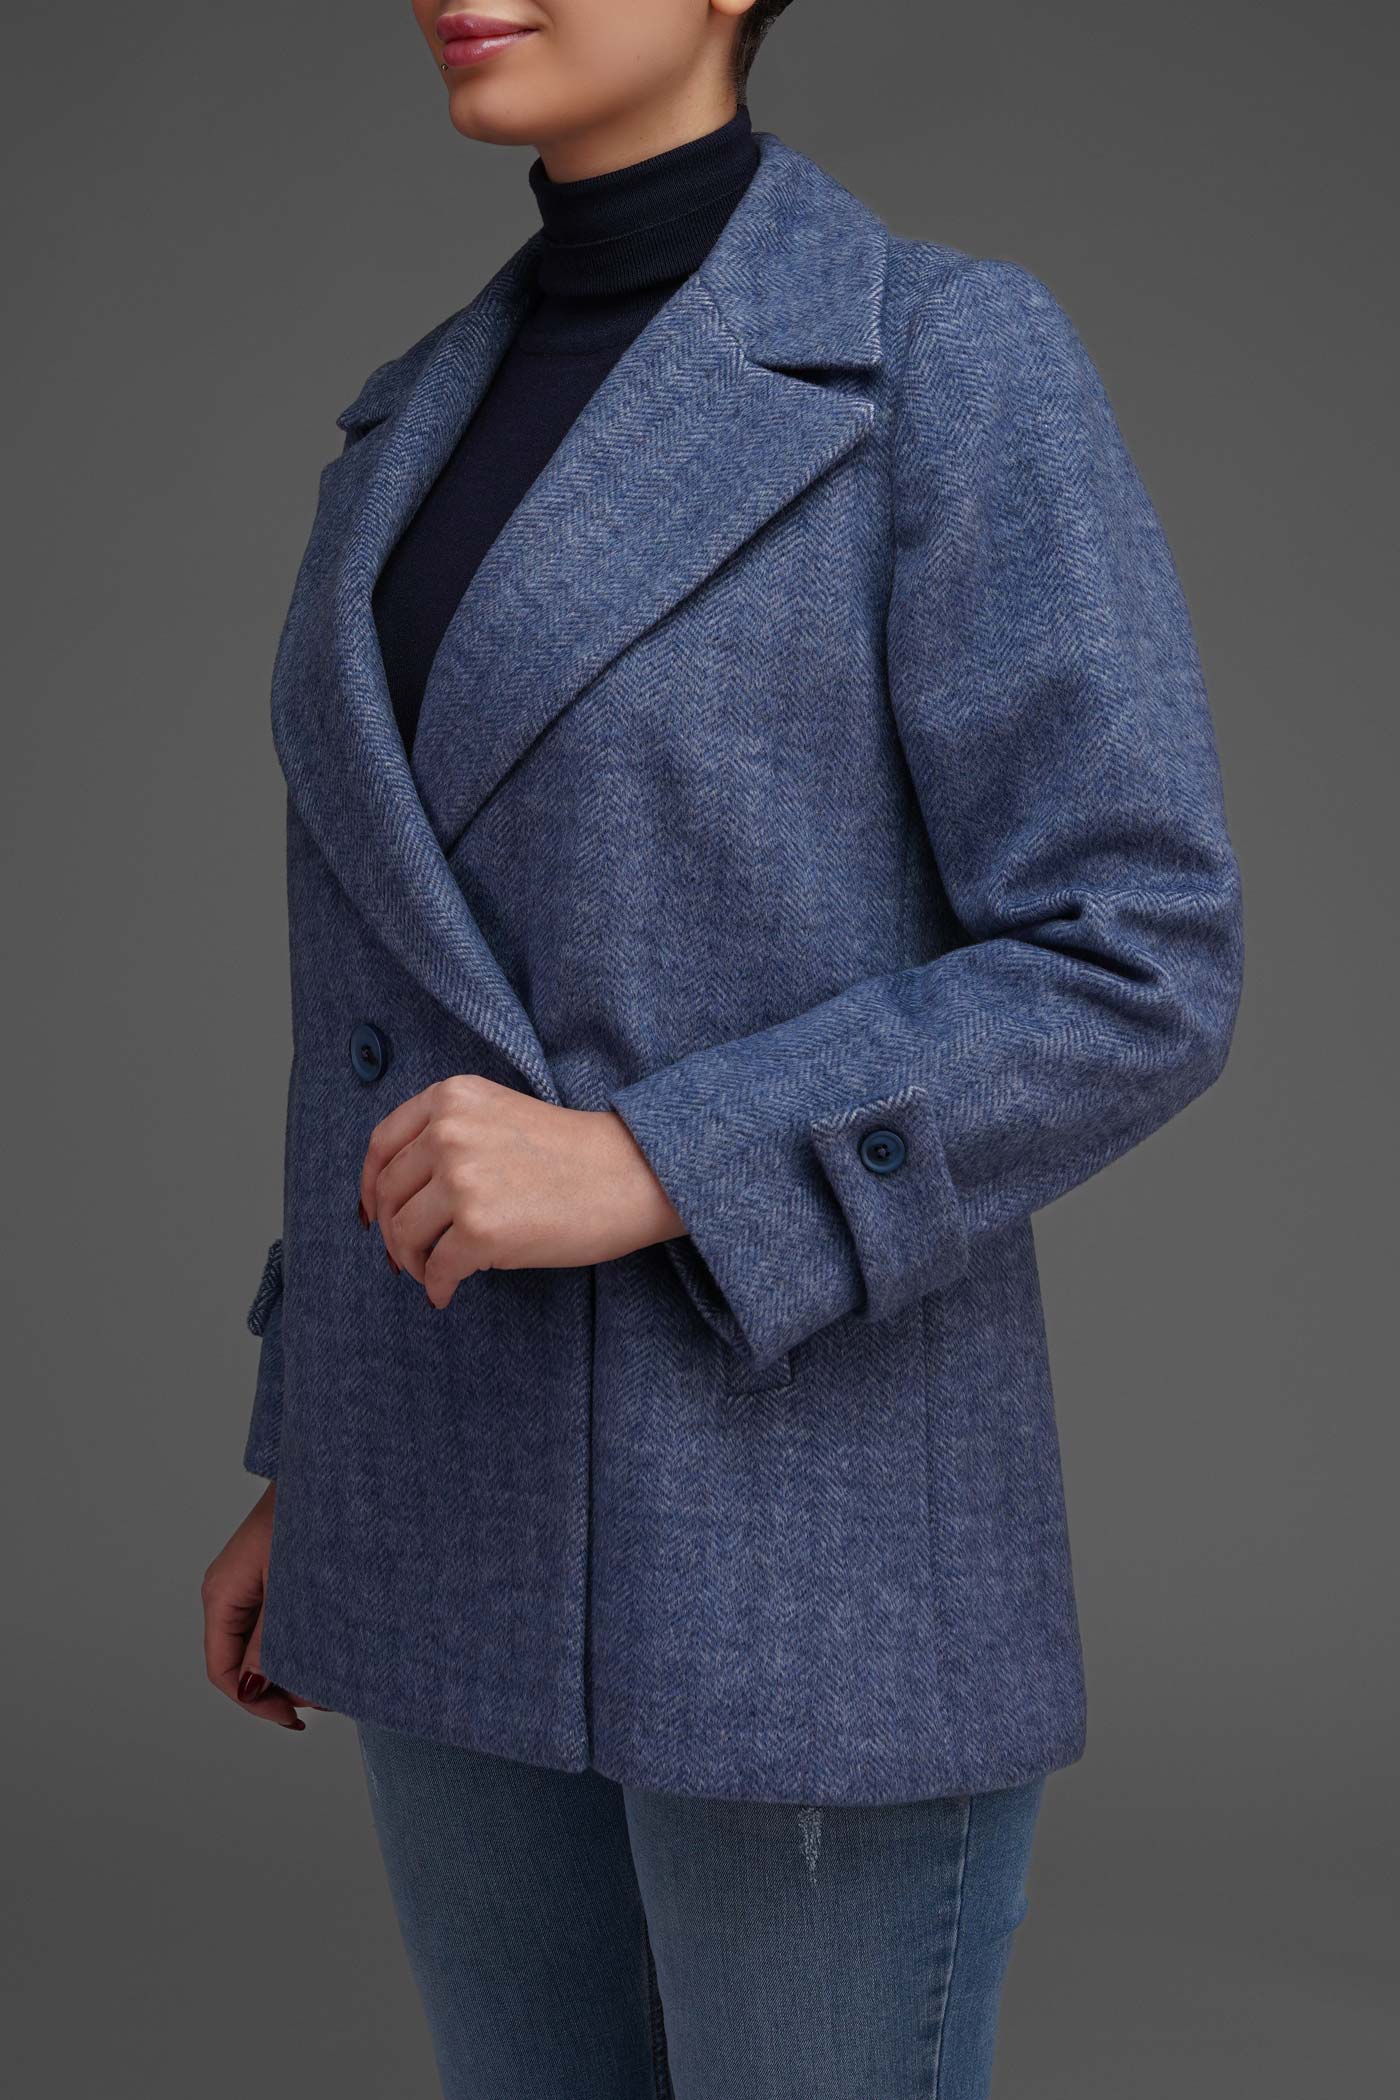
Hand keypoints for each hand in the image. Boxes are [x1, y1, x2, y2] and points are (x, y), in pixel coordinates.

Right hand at [202, 1486, 321, 1729]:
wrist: (331, 1469)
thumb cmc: (311, 1516)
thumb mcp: (290, 1586)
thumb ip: (273, 1639)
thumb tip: (258, 1689)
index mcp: (222, 1594)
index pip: (223, 1670)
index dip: (255, 1702)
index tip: (294, 1718)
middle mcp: (228, 1593)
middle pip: (241, 1663)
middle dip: (278, 1689)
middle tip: (323, 1700)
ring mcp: (249, 1585)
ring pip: (261, 1645)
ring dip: (292, 1668)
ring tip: (331, 1679)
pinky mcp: (272, 1578)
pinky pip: (276, 1624)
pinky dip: (298, 1643)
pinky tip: (327, 1651)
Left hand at [359, 1072, 684, 1308]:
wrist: (630, 1174)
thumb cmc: (572, 1152)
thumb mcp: (499, 1115)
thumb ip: (448, 1135)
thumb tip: (394, 1197)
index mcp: (451, 1098)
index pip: (382, 1144)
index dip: (370, 1185)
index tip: (372, 1213)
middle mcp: (448, 1133)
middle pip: (389, 1193)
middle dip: (392, 1232)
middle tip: (405, 1257)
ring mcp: (461, 1181)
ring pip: (405, 1234)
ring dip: (412, 1262)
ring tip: (433, 1274)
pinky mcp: (478, 1229)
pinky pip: (436, 1269)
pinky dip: (437, 1288)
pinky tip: (448, 1293)